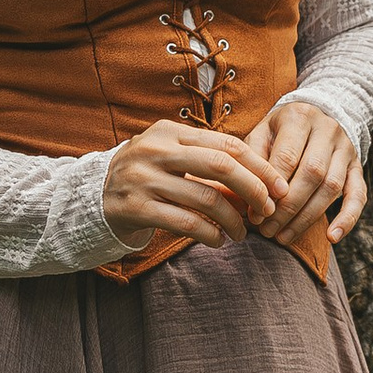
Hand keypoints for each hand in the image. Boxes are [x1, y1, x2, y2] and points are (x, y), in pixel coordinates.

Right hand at [101, 119, 283, 251]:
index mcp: (170, 131)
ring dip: (233, 220)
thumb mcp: (172, 157)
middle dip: (253, 190)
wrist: (93, 198)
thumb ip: (208, 162)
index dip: (259, 167)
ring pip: (206, 199)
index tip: (278, 188)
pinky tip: (218, 240)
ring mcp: (143, 178)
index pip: (227, 144)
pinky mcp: (135, 208)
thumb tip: (262, 184)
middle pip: (221, 165)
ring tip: (241, 232)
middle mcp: (155, 150)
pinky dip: (210, 234)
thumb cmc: (147, 177)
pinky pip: (185, 223)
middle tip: (267, 210)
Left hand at [254, 96, 366, 244]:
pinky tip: (332, 237)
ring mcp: (346, 149)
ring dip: (307, 217)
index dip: (271, 188)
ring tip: (283, 236)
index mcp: (299, 117)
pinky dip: (348, 218)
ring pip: (332, 187)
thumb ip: (253, 159)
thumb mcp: (262, 132)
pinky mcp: (358, 167)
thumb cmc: (280, 131)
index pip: (287, 157)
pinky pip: (358, 195)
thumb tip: (249, 198)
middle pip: (312, 173)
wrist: (316, 115)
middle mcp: (328, 130)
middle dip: (288, 207)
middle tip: (267, 230)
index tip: (255, 213)